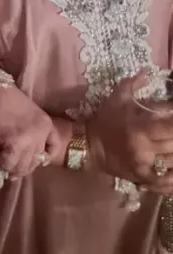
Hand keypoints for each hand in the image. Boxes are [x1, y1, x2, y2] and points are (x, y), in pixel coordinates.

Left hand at [0, 84, 60, 180]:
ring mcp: (43, 130)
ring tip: (14, 157)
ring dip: (26, 162)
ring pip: (37, 159)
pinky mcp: (48, 123)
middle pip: (25, 166)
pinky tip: (38, 155)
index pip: (9, 166)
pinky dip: (49, 152)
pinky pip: (54, 144)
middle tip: (2, 160)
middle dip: (12, 167)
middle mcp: (34, 138)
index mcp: (17, 141)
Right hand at [87, 71, 172, 193]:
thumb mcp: (116, 99)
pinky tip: (172, 167)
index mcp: (140, 128)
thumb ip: (133, 84)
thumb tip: (148, 72)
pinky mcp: (145, 179)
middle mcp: (146, 149)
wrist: (90, 146)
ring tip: (170, 144)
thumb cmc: (106, 120)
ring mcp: (146, 167)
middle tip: (170, 131)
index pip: (171, 127)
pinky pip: (168, 182)